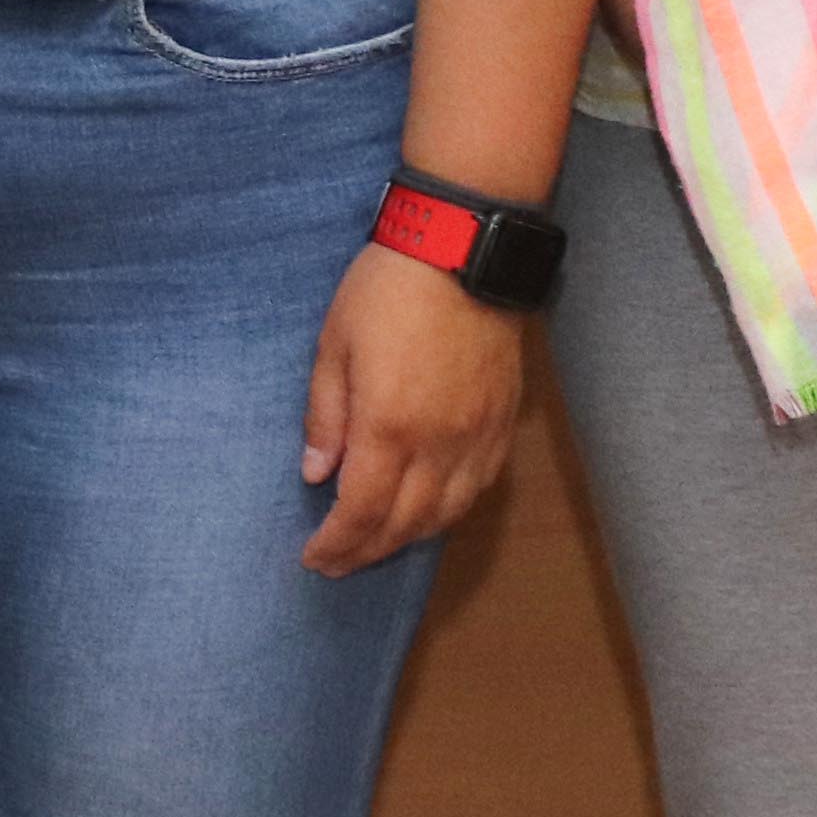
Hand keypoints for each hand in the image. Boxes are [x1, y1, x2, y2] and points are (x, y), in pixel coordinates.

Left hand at [299, 242, 522, 574]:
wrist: (462, 252)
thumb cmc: (386, 291)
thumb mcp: (333, 347)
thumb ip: (325, 417)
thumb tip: (316, 474)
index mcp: (389, 425)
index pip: (361, 510)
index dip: (337, 544)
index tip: (314, 558)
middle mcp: (440, 442)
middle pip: (405, 524)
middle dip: (367, 552)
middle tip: (337, 564)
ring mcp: (477, 435)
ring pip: (447, 514)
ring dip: (408, 539)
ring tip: (376, 545)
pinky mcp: (503, 423)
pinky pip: (479, 488)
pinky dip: (449, 512)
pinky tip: (427, 513)